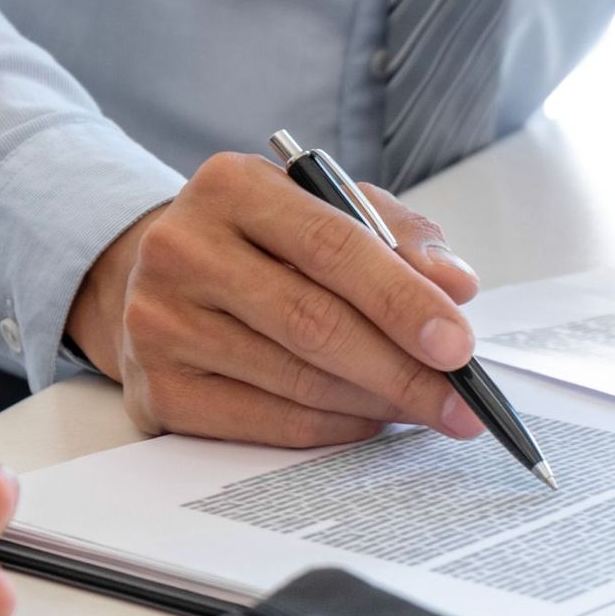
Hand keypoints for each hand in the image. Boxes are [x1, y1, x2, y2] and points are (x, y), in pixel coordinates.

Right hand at [67, 152, 485, 446]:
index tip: (459, 345)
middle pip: (314, 322)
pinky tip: (370, 420)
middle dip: (403, 369)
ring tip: (427, 408)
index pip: (333, 246)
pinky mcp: (156, 389)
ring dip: (376, 402)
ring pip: (295, 380)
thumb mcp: (325, 208)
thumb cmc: (259, 241)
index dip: (403, 300)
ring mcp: (159, 323)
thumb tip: (456, 285)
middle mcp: (182, 249)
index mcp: (231, 187)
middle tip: (461, 402)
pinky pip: (266, 422)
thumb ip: (397, 236)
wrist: (153, 276)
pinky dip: (332, 428)